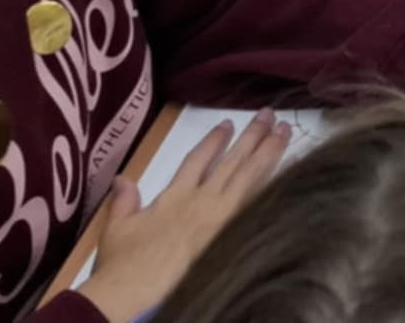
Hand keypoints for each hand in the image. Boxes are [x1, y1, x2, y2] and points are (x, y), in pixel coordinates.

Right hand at [76, 111, 290, 322]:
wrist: (134, 290)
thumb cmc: (123, 263)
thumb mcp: (115, 229)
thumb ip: (123, 202)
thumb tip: (122, 179)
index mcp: (176, 195)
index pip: (199, 158)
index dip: (215, 139)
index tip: (228, 123)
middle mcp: (203, 200)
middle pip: (234, 160)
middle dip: (253, 135)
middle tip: (269, 114)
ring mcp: (222, 217)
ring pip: (252, 175)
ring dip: (270, 150)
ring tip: (285, 130)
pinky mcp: (234, 234)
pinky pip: (259, 203)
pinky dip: (273, 184)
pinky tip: (289, 171)